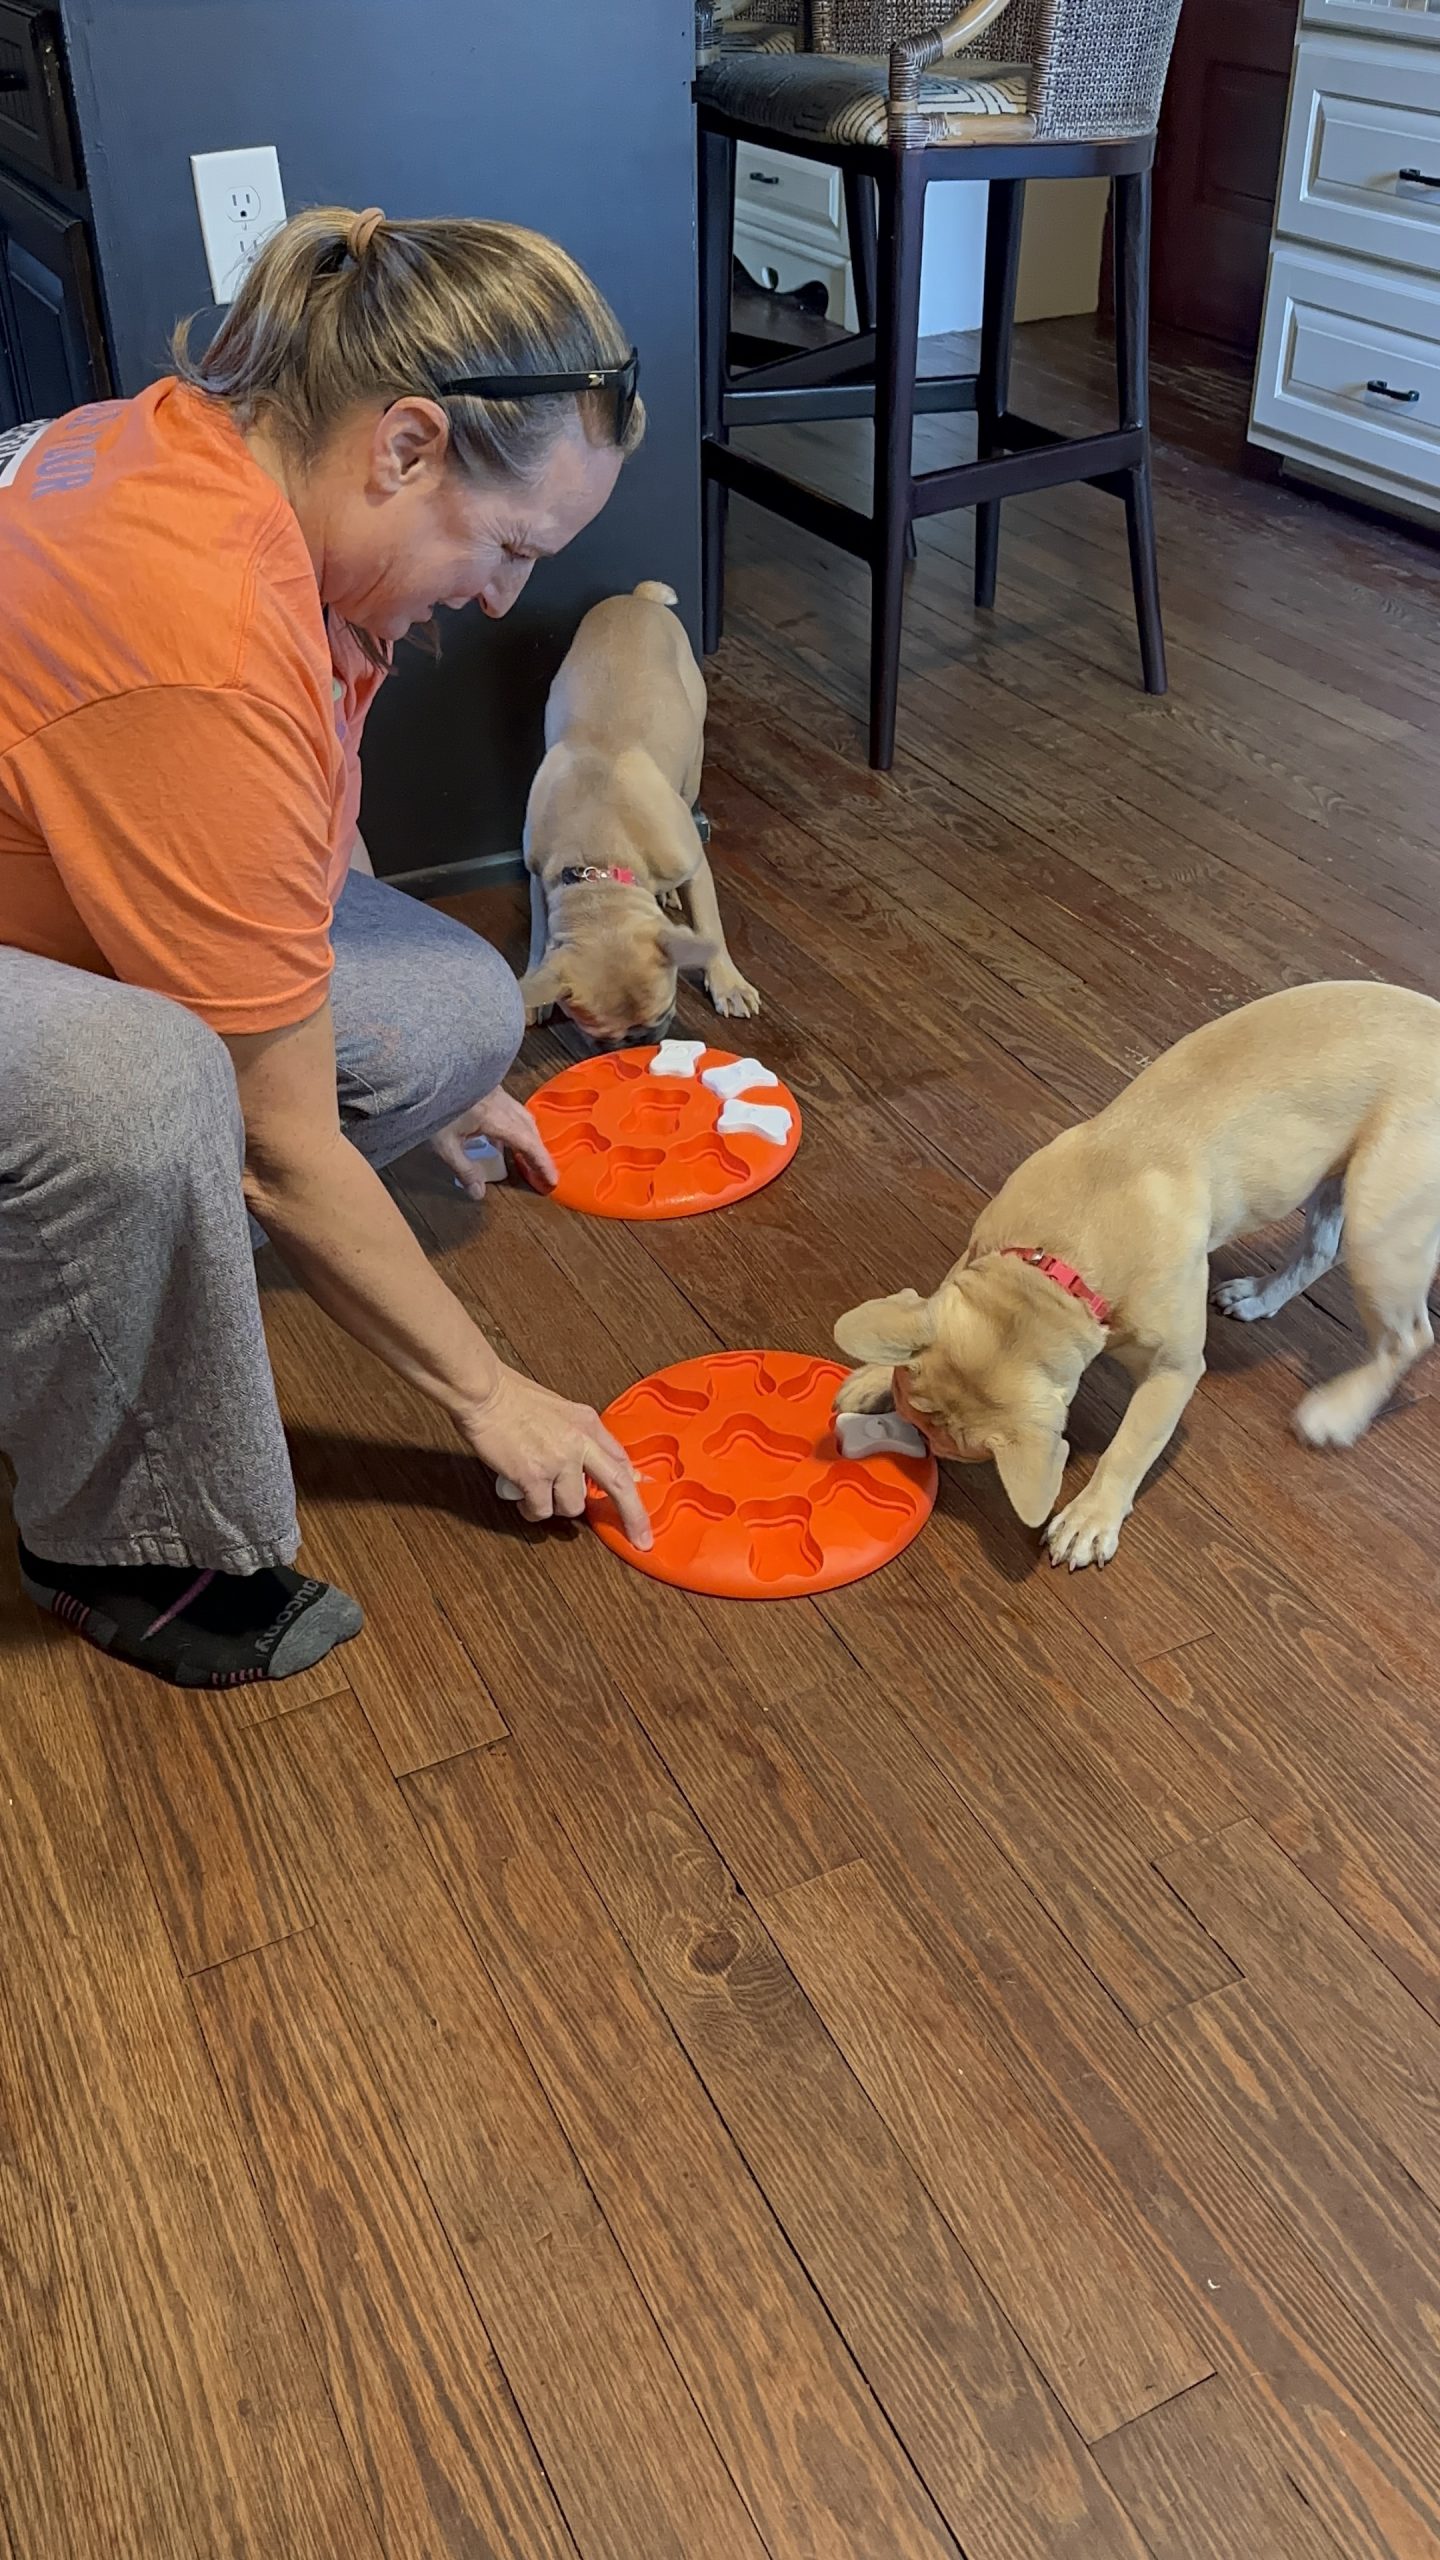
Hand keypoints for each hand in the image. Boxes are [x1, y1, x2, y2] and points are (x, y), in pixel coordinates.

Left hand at [431, 1086, 557, 1199]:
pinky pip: (511, 1108)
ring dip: (528, 1136)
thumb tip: (478, 1193)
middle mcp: (501, 1102)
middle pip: (530, 1128)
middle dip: (538, 1151)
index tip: (552, 1179)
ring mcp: (495, 1092)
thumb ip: (464, 1169)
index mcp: (495, 1117)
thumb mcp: (444, 1144)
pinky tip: (500, 1134)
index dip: (542, 1162)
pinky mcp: (487, 1086)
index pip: (527, 1143)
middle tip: (542, 1171)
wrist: (423, 1071)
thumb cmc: (431, 1106)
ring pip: (522, 1115)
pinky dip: (515, 1124)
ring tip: (525, 1154)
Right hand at [461, 1364, 652, 1549]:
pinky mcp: (533, 1476)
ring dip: (555, 1507)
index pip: (621, 1460)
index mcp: (587, 1423)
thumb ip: (577, 1435)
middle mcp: (579, 1442)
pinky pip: (541, 1510)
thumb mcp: (559, 1409)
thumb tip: (588, 1461)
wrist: (483, 1391)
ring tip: (537, 1495)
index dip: (633, 1486)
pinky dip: (531, 1511)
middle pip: (619, 1486)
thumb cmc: (511, 1396)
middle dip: (634, 1517)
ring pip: (572, 1506)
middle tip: (641, 1539)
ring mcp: (558, 1461)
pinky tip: (522, 1501)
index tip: (640, 1505)